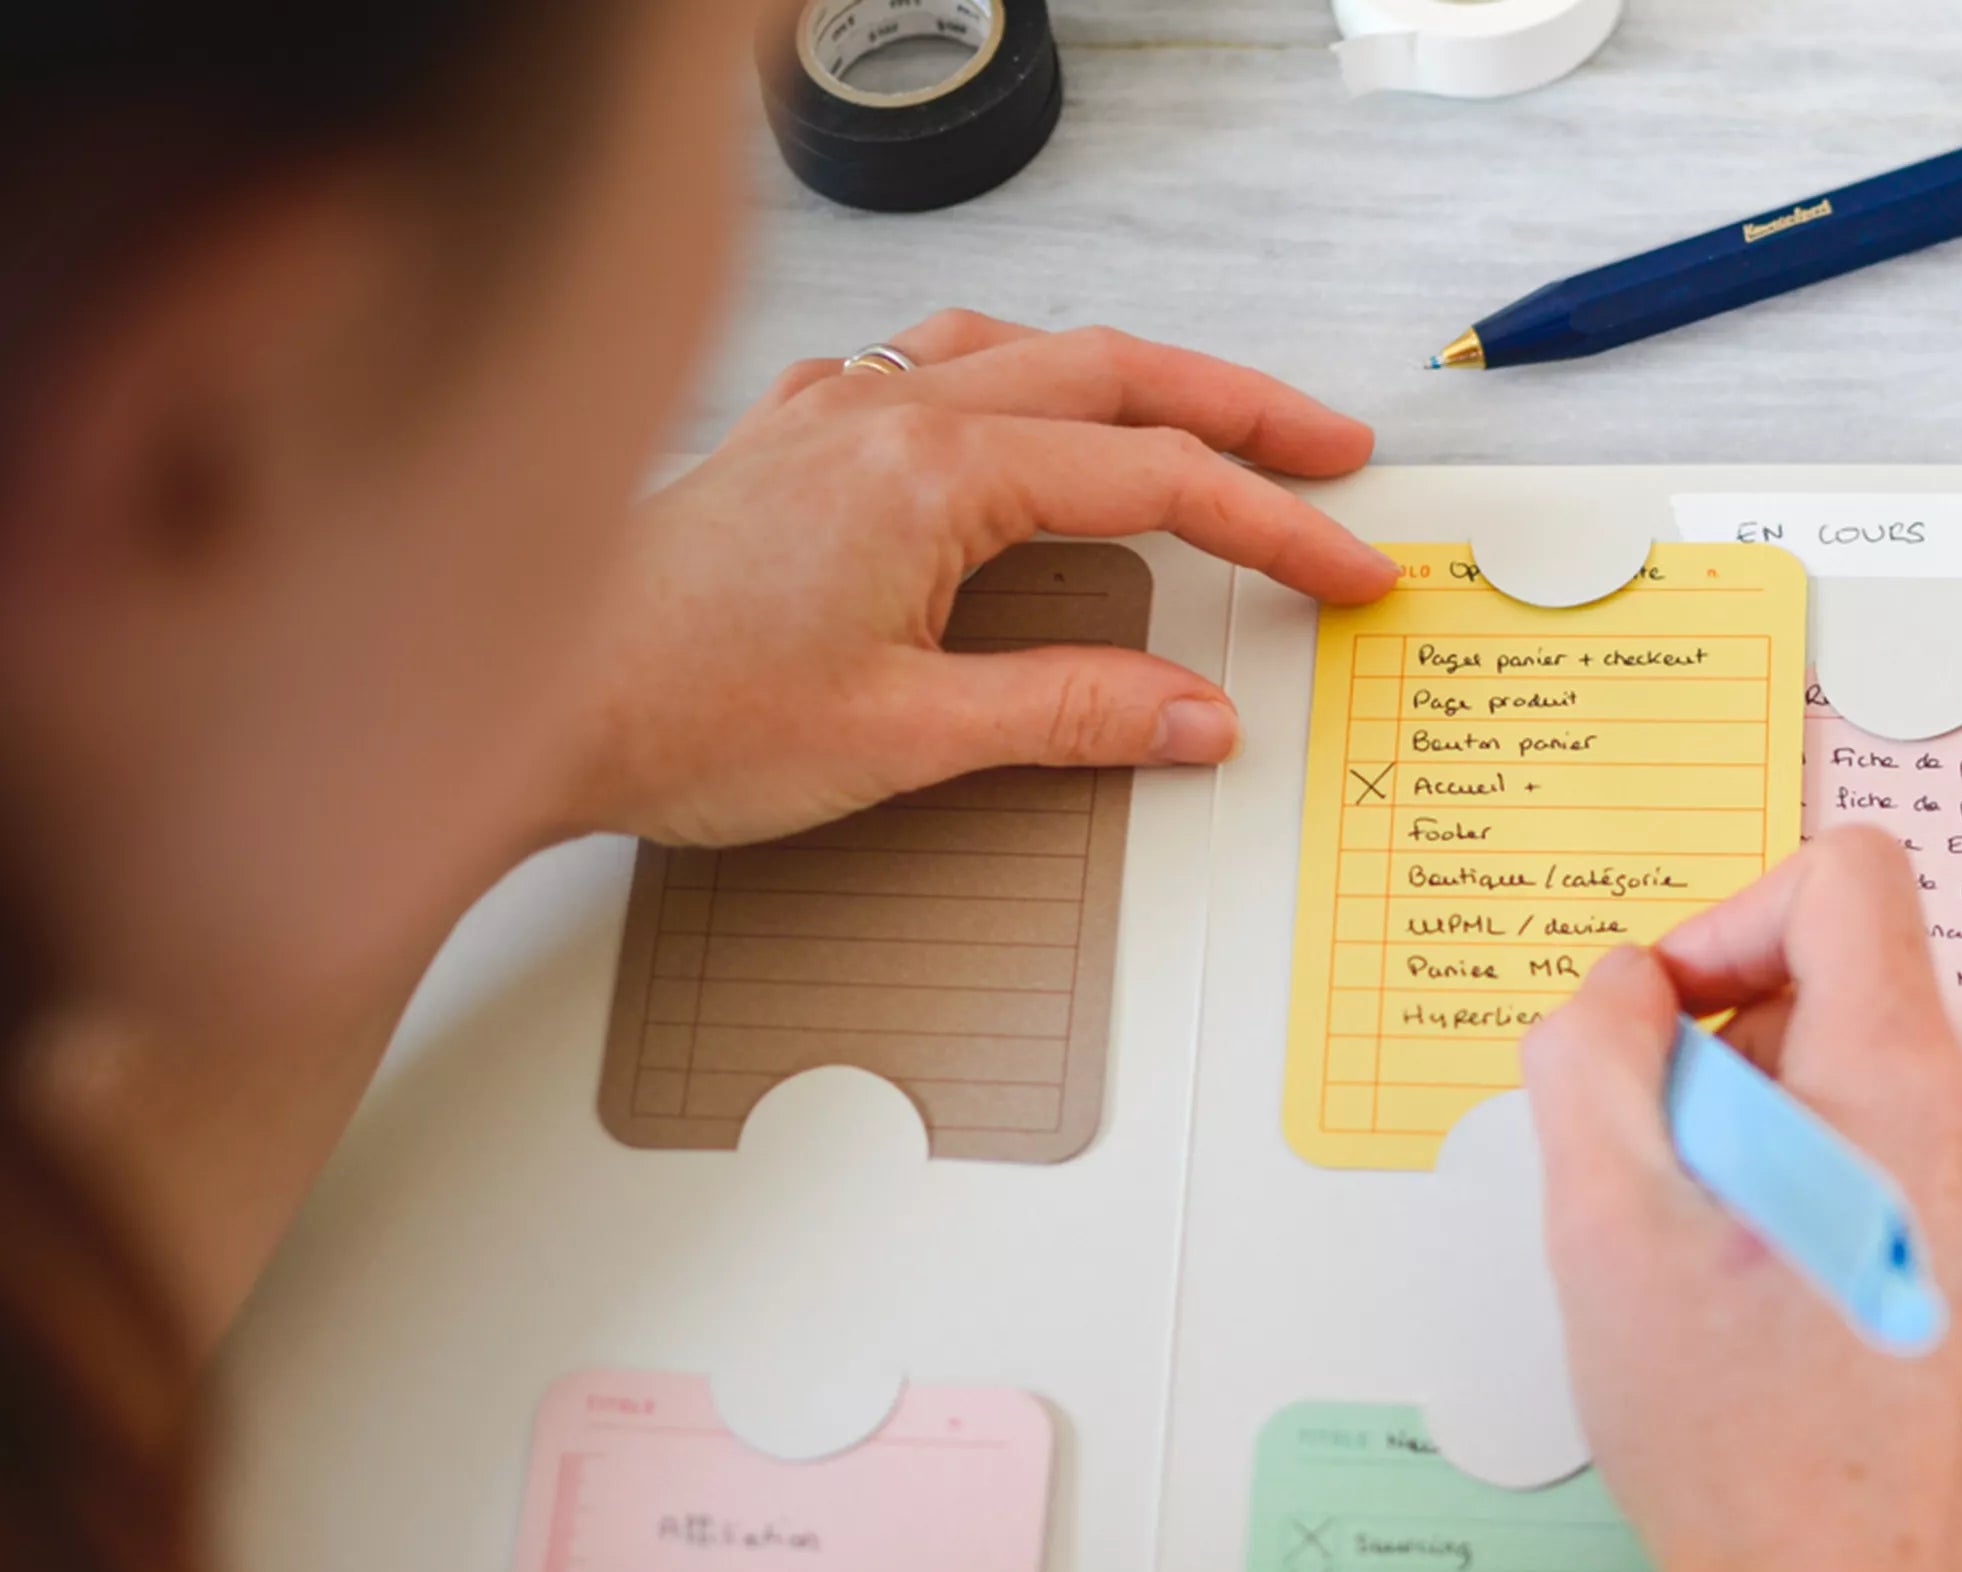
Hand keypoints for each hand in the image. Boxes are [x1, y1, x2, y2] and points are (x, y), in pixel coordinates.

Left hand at [561, 314, 1400, 846]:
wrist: (520, 701)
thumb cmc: (678, 713)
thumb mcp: (907, 737)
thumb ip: (1072, 713)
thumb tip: (1197, 716)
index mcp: (934, 470)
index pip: (1155, 481)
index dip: (1272, 526)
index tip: (1344, 569)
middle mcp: (887, 409)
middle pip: (1115, 373)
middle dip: (1241, 411)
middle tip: (1331, 452)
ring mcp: (833, 407)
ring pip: (1026, 348)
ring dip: (1134, 378)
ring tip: (1206, 419)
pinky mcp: (790, 435)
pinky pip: (932, 362)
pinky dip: (1015, 376)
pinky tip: (1018, 412)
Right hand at [1520, 827, 1961, 1571]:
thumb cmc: (1739, 1447)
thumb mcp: (1602, 1218)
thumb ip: (1594, 1050)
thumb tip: (1631, 989)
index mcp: (1906, 1086)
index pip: (1848, 881)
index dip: (1732, 920)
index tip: (1681, 1021)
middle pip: (1862, 1006)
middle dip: (1752, 1067)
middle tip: (1684, 1188)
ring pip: (1897, 1113)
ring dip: (1805, 1155)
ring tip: (1743, 1282)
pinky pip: (1944, 1200)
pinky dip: (1866, 1227)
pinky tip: (1809, 1336)